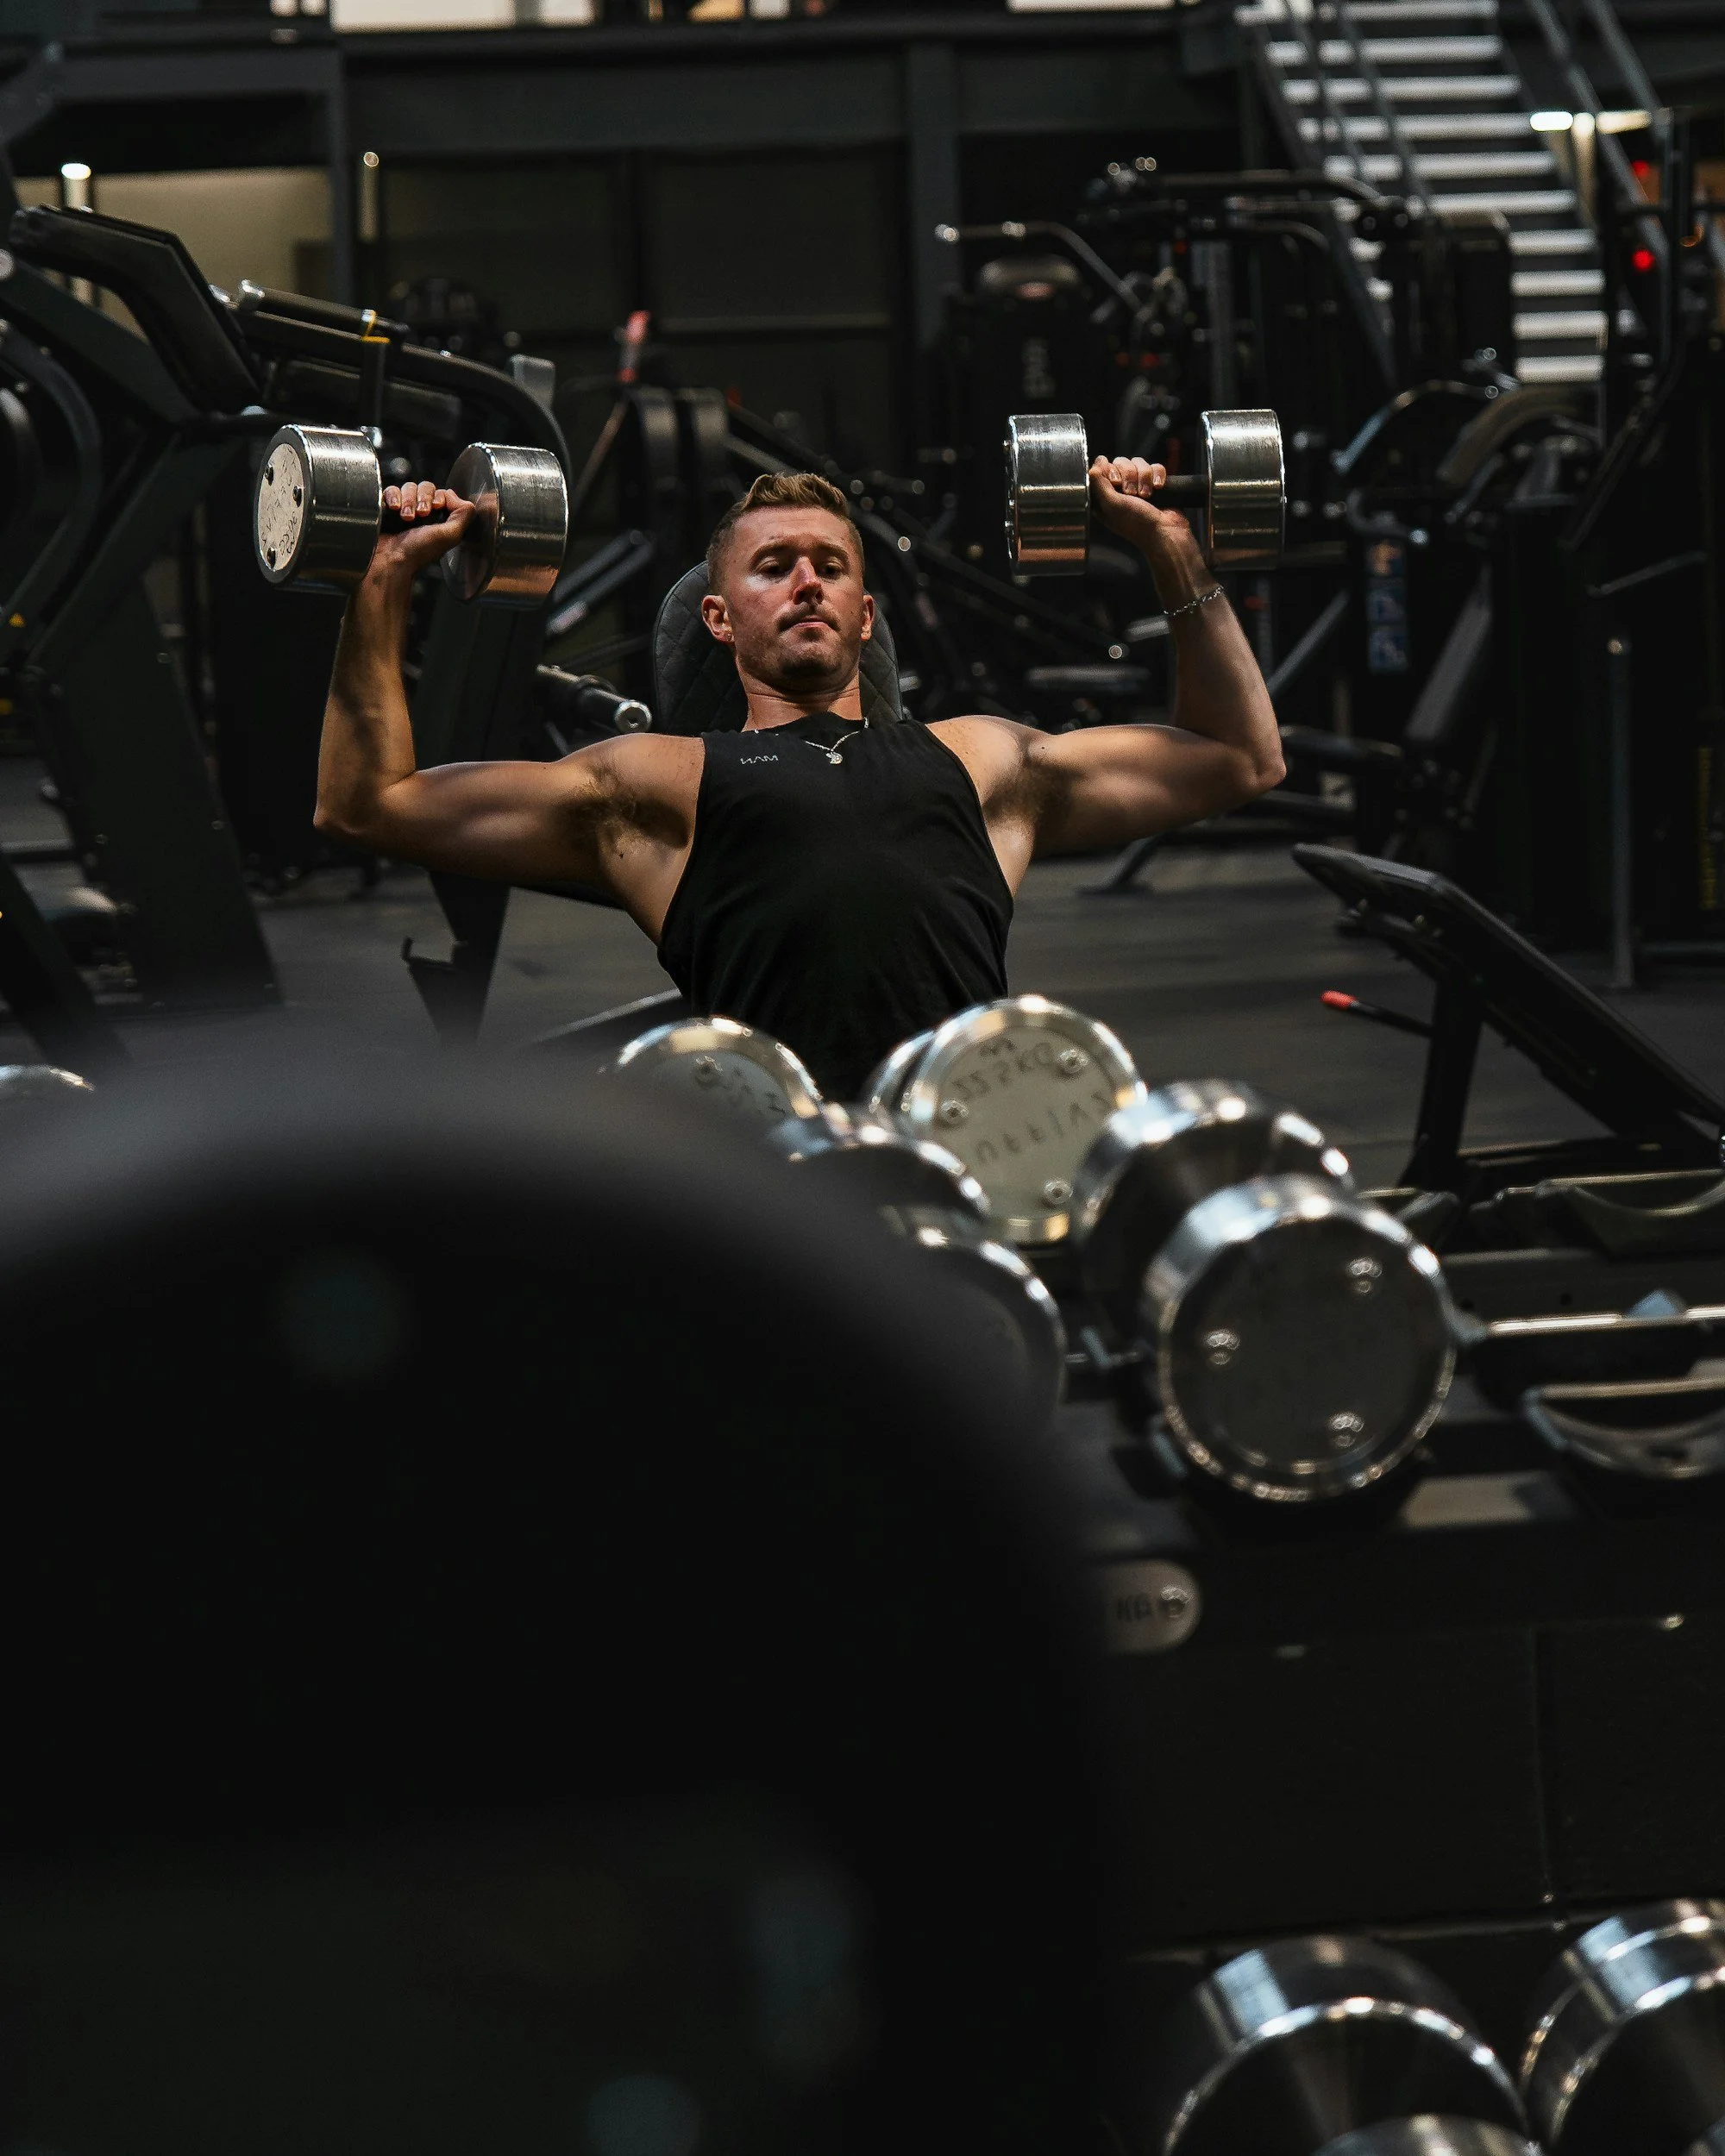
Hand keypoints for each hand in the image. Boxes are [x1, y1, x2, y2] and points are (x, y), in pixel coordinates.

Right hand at [368, 480, 474, 581]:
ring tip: (406, 518)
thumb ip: (463, 515)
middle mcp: (422, 513)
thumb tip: (455, 495)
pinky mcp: (386, 507)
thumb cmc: (419, 551)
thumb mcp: (450, 535)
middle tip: (421, 515)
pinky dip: (393, 497)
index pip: (443, 493)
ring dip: (409, 500)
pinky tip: (394, 509)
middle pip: (426, 487)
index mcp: (439, 519)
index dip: (440, 497)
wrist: (391, 559)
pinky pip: (391, 490)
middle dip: (424, 498)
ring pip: (409, 487)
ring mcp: (403, 509)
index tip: (436, 507)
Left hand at [1089, 453, 1210, 608]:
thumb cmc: (1136, 524)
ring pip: (1138, 462)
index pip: (1101, 467)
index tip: (1116, 481)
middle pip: (1120, 462)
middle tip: (1132, 494)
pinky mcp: (1154, 482)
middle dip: (1129, 475)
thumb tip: (1092, 467)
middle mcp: (1119, 489)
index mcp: (1104, 496)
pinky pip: (1155, 466)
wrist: (1165, 531)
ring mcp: (1138, 484)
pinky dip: (1157, 476)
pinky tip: (1158, 488)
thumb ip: (1099, 485)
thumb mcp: (1112, 505)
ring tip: (1147, 495)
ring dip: (1144, 477)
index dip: (1109, 469)